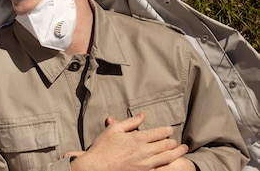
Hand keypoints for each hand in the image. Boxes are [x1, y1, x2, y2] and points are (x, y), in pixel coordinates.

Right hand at [66, 113, 188, 170]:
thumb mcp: (114, 129)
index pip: (158, 133)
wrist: (97, 167)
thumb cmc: (103, 147)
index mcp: (136, 138)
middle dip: (173, 142)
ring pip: (166, 157)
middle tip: (177, 140)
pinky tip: (171, 162)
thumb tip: (142, 115)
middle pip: (165, 145)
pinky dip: (168, 164)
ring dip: (176, 152)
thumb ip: (130, 122)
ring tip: (183, 149)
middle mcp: (143, 151)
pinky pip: (160, 168)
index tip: (170, 129)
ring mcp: (145, 164)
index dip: (166, 130)